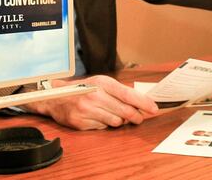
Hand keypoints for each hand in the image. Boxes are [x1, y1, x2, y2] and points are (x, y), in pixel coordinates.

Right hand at [23, 75, 158, 129]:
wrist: (57, 97)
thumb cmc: (84, 89)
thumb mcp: (101, 83)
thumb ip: (120, 91)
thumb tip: (142, 101)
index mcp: (102, 83)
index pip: (129, 95)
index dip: (144, 103)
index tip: (154, 109)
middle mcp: (95, 96)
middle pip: (125, 111)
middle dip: (136, 116)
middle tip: (139, 118)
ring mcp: (87, 110)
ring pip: (116, 122)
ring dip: (120, 120)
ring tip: (113, 114)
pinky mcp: (82, 123)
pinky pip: (103, 128)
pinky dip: (106, 124)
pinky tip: (100, 117)